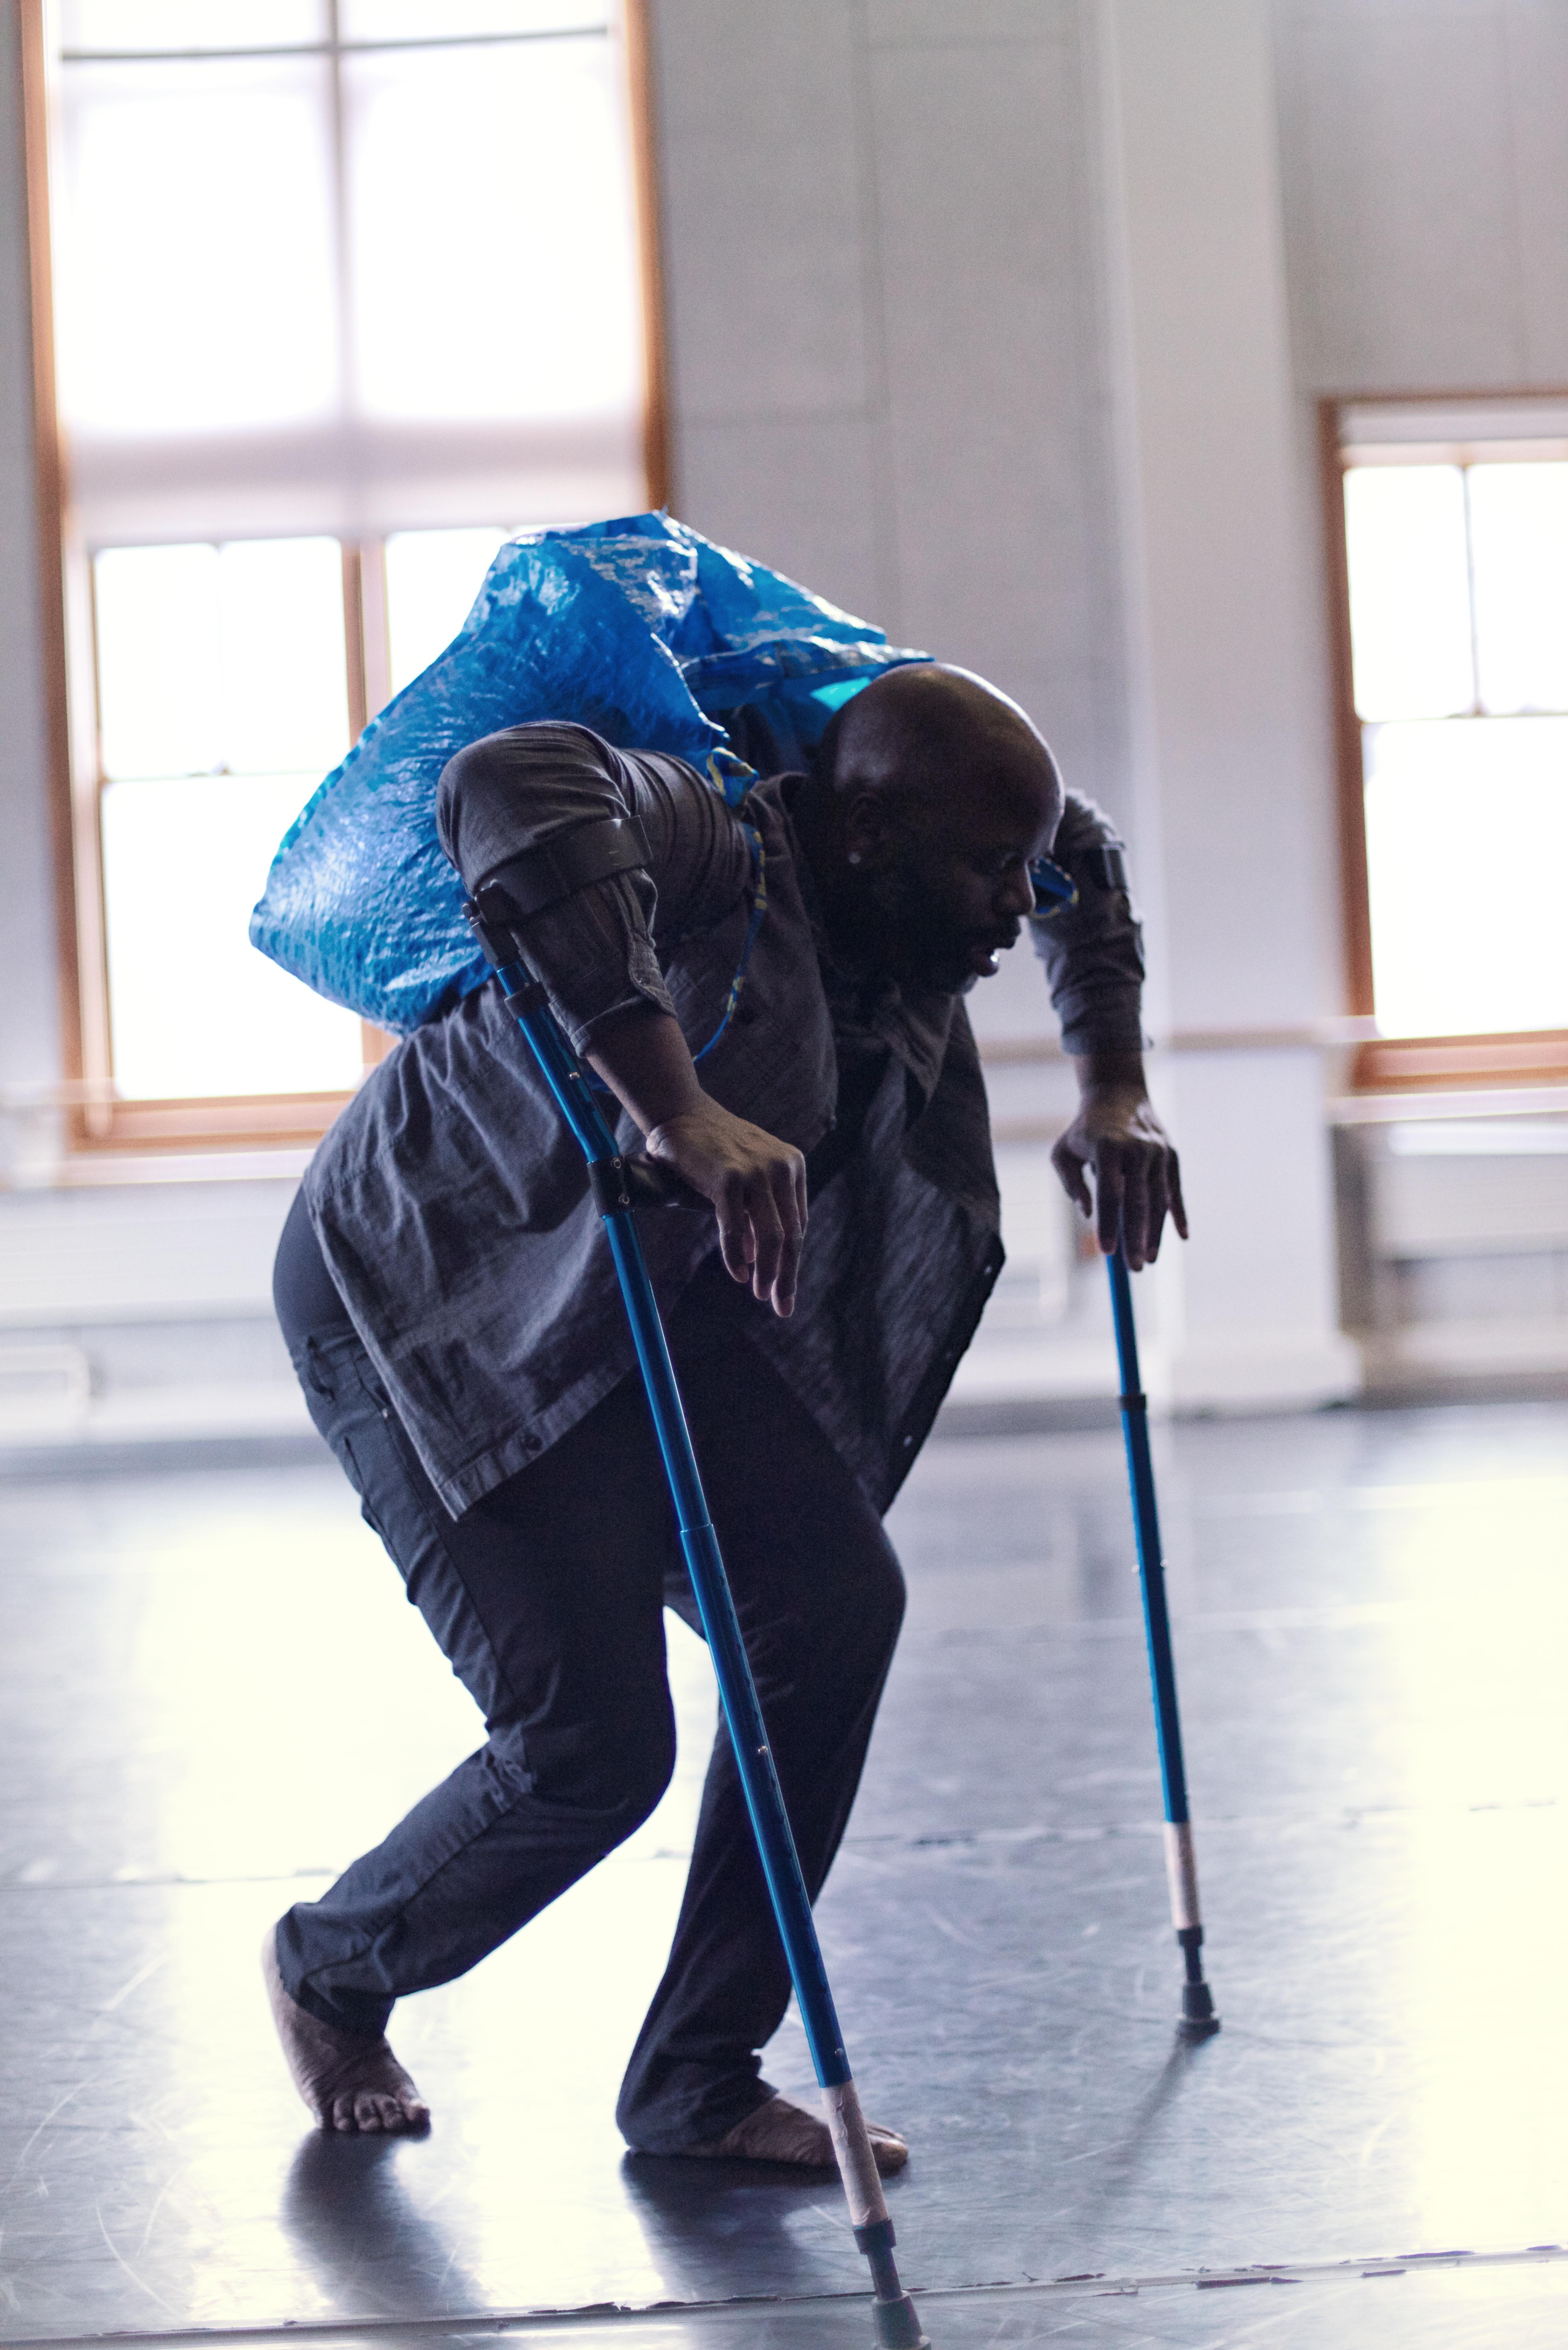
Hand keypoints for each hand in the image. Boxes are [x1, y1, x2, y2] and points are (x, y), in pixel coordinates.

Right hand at [646, 1099, 807, 1315]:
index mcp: (792, 1166)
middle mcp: (781, 1167)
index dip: (792, 1262)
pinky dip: (737, 1256)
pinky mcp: (728, 1177)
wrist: (679, 1114)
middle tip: (781, 1306)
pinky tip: (739, 1274)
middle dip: (786, 1275)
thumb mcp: (745, 1177)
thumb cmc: (710, 1149)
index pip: (798, 1225)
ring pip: (771, 1236)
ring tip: (761, 1294)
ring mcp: (756, 1171)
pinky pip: (736, 1228)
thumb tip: (758, 1258)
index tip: (784, 1290)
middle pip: (791, 1235)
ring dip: (768, 1272)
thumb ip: (757, 1212)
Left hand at [1051, 1053, 1186, 1269]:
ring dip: (1156, 1233)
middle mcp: (1138, 1148)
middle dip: (1136, 1238)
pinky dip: (1179, 1214)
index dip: (1109, 1223)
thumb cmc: (1084, 1131)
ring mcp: (1159, 1152)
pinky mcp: (1172, 1155)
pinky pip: (1176, 1190)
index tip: (1107, 1252)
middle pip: (1139, 1201)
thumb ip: (1072, 1185)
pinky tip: (1181, 1237)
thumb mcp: (1063, 1153)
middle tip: (1133, 1268)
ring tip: (1148, 1260)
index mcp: (1107, 1146)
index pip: (1110, 1192)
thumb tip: (1089, 1215)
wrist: (1118, 1094)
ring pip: (1160, 1199)